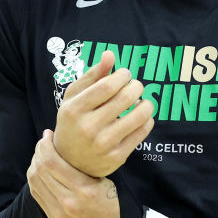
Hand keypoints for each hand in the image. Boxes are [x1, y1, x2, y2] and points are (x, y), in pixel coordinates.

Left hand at [27, 130, 124, 217]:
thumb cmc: (112, 201)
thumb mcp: (103, 180)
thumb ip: (81, 166)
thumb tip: (63, 144)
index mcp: (83, 189)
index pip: (51, 162)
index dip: (44, 145)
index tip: (48, 135)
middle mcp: (68, 202)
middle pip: (39, 170)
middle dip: (38, 151)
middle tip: (44, 141)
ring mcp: (58, 213)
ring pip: (34, 182)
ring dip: (35, 164)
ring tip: (42, 155)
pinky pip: (37, 194)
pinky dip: (35, 178)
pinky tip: (41, 171)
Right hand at [53, 50, 154, 176]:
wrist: (70, 162)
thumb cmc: (73, 122)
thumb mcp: (74, 98)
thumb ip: (92, 75)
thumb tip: (110, 54)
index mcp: (74, 110)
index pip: (107, 86)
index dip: (122, 76)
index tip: (125, 75)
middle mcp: (88, 128)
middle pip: (126, 98)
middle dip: (137, 86)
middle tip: (135, 86)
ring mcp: (103, 145)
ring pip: (139, 115)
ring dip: (146, 103)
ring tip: (141, 101)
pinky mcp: (117, 157)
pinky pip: (142, 132)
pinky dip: (147, 120)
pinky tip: (141, 116)